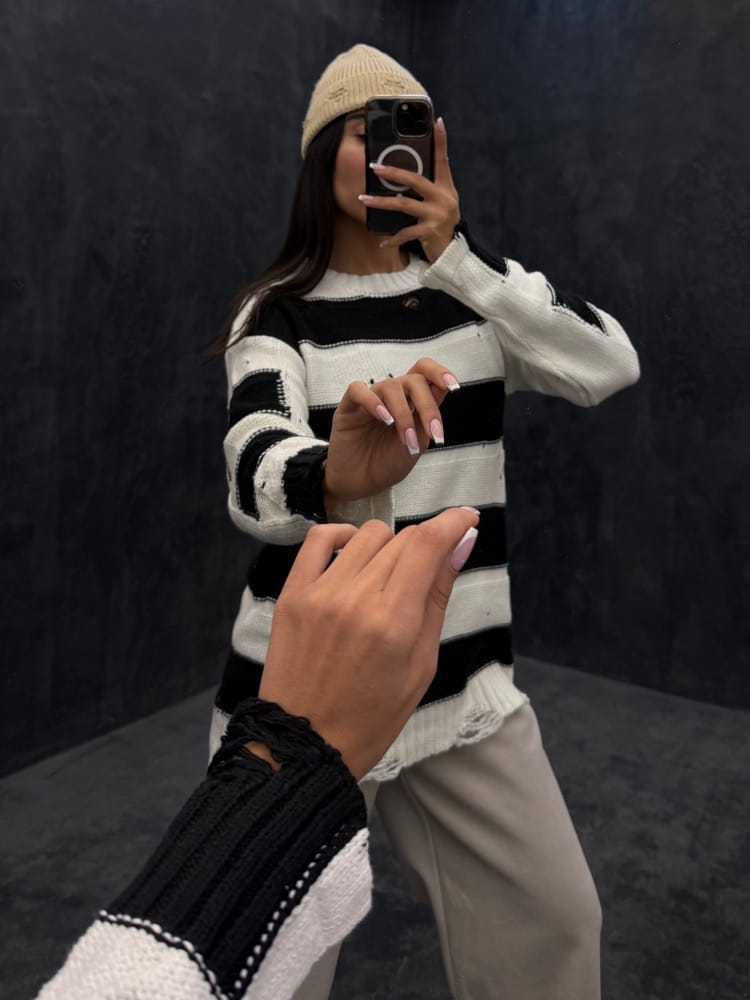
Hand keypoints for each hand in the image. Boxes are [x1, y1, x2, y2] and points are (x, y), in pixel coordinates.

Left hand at [257, 508, 478, 778]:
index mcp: (394, 622)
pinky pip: (319, 539)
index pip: (428, 544)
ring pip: (367, 535)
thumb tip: (461, 544)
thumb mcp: (421, 666)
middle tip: (425, 572)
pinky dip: (342, 536)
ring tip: (388, 577)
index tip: (467, 517)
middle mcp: (356, 599)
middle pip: (402, 539)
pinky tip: (353, 555)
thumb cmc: (372, 717)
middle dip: (424, 545)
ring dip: (388, 546)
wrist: (304, 744)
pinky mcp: (292, 595)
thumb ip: (438, 599)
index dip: (453, 521)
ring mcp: (320, 594)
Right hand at [324, 357, 459, 504]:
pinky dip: (373, 402)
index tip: (453, 386)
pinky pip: (358, 390)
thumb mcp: (417, 443)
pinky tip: (384, 419)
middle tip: (432, 434)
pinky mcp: (348, 408)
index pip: (424, 373)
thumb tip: (443, 393)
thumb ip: (428, 420)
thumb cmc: (386, 464)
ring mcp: (370, 400)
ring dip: (404, 415)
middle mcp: (391, 397)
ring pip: (391, 385)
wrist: (361, 483)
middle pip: (414, 380)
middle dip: (428, 407)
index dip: (440, 373)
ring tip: (406, 439)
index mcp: (410, 402)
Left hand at [358, 116, 459, 262]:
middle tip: (374, 166)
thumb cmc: (442, 223)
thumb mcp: (440, 202)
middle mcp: (443, 198)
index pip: (443, 159)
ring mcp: (436, 215)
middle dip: (393, 171)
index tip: (436, 121)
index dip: (440, 140)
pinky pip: (406, 233)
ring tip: (364, 199)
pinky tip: (381, 242)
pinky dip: (393, 239)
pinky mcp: (429, 232)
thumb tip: (404, 174)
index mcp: (445, 187)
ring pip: (404, 204)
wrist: (454, 252)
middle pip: (415, 180)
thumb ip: (427, 188)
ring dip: (381, 202)